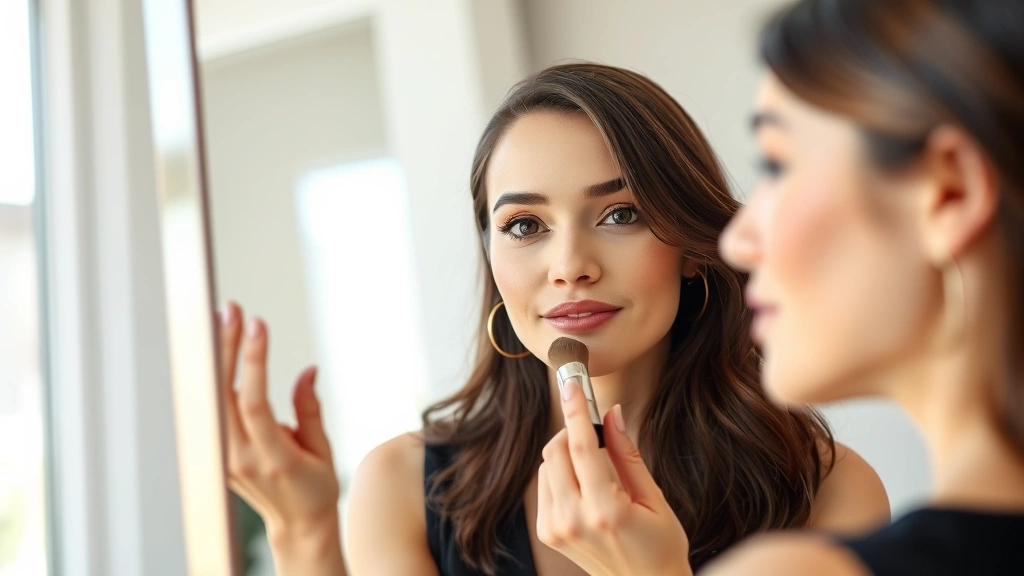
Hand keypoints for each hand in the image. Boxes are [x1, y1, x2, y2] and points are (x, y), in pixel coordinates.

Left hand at [220, 302, 344, 574]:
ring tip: (221, 322)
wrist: (296, 527)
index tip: (258, 324)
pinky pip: (211, 410)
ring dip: (216, 358)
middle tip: (232, 311)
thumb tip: (306, 370)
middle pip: (224, 394)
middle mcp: (239, 458)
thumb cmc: (315, 488)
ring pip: (212, 398)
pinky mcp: (217, 455)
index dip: (253, 361)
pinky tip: (216, 352)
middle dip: (227, 347)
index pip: (253, 402)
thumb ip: (309, 408)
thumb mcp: (323, 449)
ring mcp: (224, 458)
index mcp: (271, 457)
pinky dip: (212, 378)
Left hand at [536, 379, 693, 575]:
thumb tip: (611, 412)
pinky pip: (545, 484)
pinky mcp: (548, 533)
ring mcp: (556, 529)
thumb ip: (626, 453)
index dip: (575, 410)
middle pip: (555, 451)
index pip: (580, 447)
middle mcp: (573, 520)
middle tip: (594, 429)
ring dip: (566, 453)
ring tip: (597, 469)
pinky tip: (586, 487)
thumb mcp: (654, 498)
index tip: (572, 384)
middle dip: (571, 430)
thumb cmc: (660, 546)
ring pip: (547, 465)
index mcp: (604, 510)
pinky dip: (561, 474)